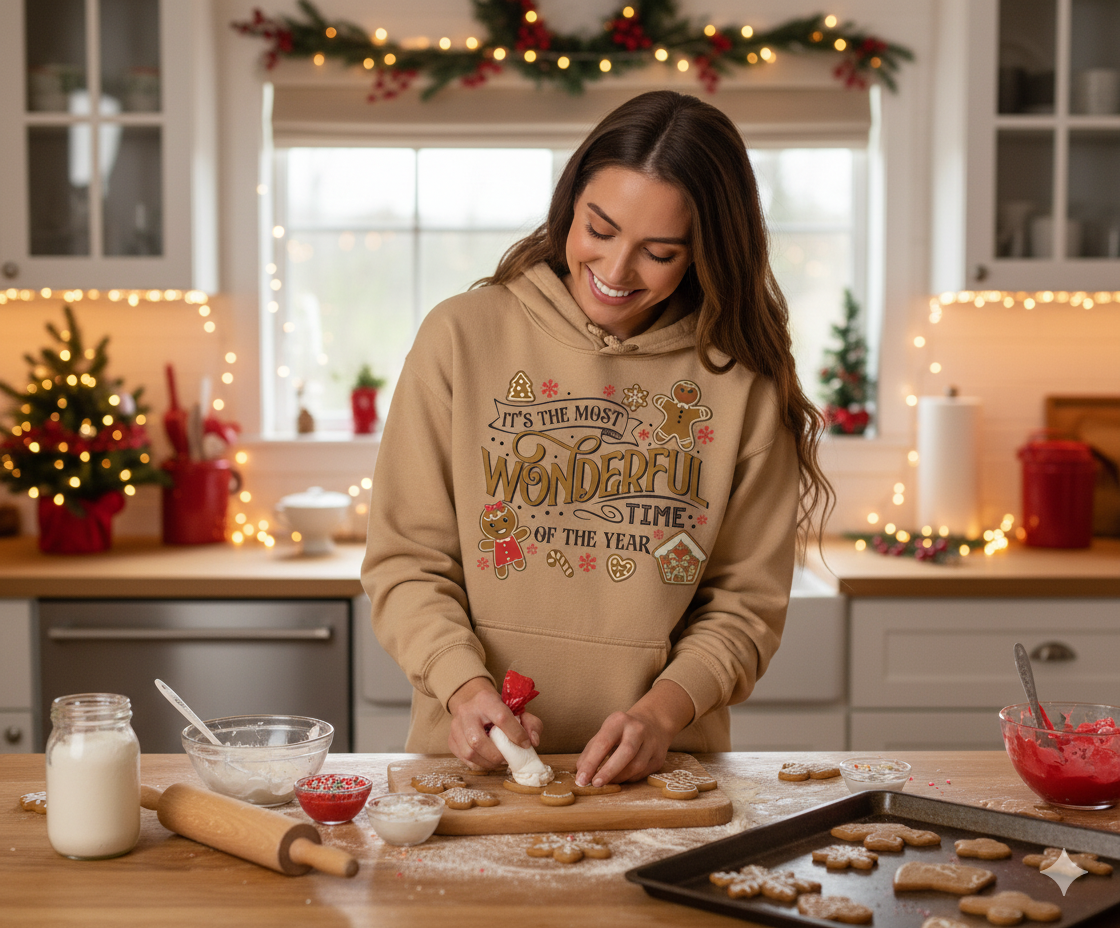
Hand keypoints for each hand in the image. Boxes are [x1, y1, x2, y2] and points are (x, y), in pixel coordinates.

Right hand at [446, 676, 542, 769]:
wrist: (474, 702)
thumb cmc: (499, 709)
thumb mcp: (518, 710)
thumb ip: (531, 723)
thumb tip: (533, 741)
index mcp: (486, 699)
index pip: (501, 718)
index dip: (516, 734)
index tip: (525, 744)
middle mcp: (467, 711)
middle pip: (478, 741)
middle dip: (498, 755)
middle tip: (509, 757)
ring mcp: (455, 726)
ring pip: (469, 753)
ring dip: (489, 762)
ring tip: (500, 760)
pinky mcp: (451, 740)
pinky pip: (464, 759)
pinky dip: (480, 764)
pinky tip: (489, 759)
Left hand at [574, 680, 693, 786]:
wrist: (653, 723)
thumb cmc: (621, 731)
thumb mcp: (604, 733)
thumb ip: (590, 752)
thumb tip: (580, 774)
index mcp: (619, 721)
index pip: (604, 742)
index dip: (591, 762)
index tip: (581, 779)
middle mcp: (638, 729)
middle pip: (625, 753)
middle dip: (608, 772)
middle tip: (594, 784)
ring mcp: (652, 743)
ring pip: (636, 766)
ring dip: (618, 778)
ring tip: (605, 782)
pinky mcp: (659, 757)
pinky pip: (642, 774)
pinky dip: (628, 779)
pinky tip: (620, 778)